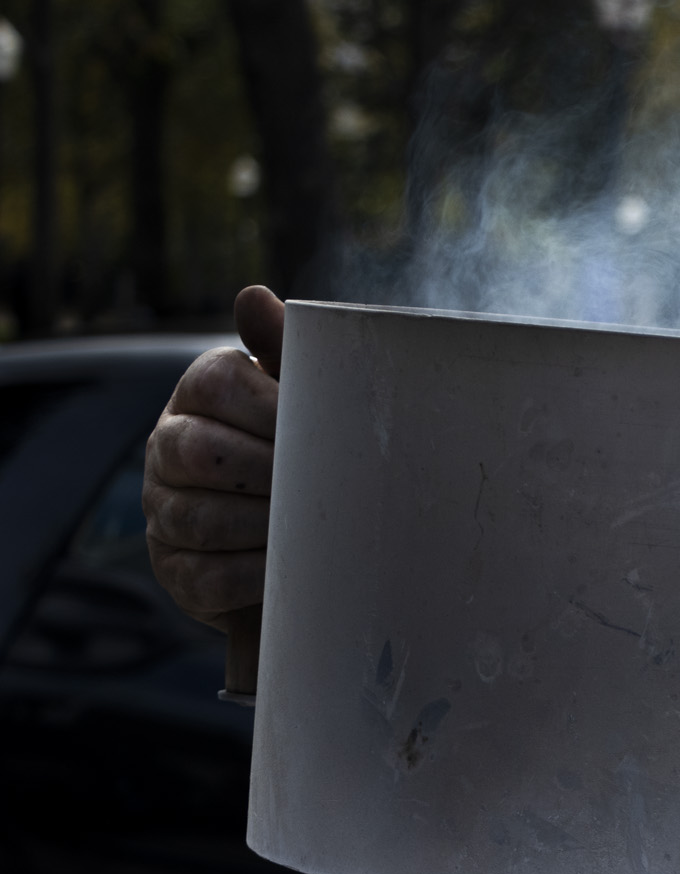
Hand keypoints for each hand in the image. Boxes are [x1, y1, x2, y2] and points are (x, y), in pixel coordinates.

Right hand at [144, 286, 283, 630]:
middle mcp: (168, 448)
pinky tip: (291, 568)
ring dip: (261, 525)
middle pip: (198, 451)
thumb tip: (254, 297)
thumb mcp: (301, 395)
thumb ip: (287, 348)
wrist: (300, 529)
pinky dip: (255, 575)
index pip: (216, 383)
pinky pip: (208, 576)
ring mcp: (165, 512)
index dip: (269, 406)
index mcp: (200, 394)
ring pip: (199, 518)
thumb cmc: (303, 443)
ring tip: (312, 526)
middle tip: (320, 482)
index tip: (316, 426)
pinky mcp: (178, 572)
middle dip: (265, 469)